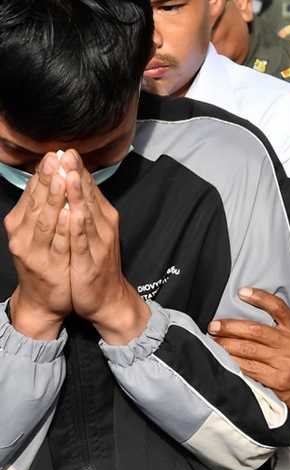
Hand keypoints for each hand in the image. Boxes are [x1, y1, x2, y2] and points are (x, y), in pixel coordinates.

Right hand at [4, 152, 71, 338]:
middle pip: (37, 202)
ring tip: (62, 178)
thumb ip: (43, 208)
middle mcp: (23, 234)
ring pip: (45, 220)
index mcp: (21, 222)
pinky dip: (63, 229)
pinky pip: (57, 244)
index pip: (33, 193)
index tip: (55, 153)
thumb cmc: (46, 260)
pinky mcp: (49, 266)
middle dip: (48, 179)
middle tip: (56, 158)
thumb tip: (50, 179)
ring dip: (54, 198)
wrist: (45, 298)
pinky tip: (70, 214)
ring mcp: (34, 251)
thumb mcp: (40, 232)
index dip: (44, 173)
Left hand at [65, 151, 148, 344]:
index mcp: (102, 217)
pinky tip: (71, 213)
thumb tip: (76, 183)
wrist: (107, 298)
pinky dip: (78, 226)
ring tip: (69, 175)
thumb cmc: (95, 263)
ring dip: (78, 195)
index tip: (66, 149)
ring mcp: (98, 243)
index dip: (77, 169)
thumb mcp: (92, 232)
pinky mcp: (90, 261)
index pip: (89, 189)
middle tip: (67, 153)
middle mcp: (103, 226)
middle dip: (77, 174)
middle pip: (88, 197)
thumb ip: (86, 208)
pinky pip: (83, 241)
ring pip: (86, 215)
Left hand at [208, 287, 289, 427]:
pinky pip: (247, 367)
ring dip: (225, 344)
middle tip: (214, 324)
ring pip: (247, 350)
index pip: (279, 308)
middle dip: (230, 326)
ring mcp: (283, 363)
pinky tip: (221, 356)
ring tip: (213, 339)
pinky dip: (231, 361)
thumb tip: (269, 296)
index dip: (260, 298)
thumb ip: (289, 317)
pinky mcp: (274, 379)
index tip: (242, 292)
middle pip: (255, 330)